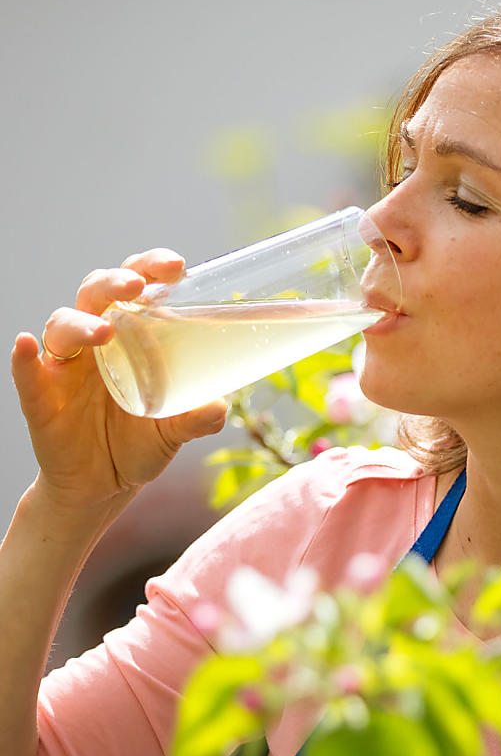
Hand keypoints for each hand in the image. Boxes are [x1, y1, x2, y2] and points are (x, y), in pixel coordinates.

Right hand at [11, 249, 227, 510]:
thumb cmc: (139, 444)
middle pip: (95, 293)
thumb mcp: (173, 433)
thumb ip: (196, 419)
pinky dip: (24, 359)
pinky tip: (26, 347)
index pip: (134, 285)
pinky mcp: (41, 398)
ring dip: (81, 323)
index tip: (177, 267)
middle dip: (114, 281)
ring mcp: (64, 368)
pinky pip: (28, 373)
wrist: (104, 487)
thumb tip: (221, 407)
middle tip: (138, 285)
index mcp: (128, 335)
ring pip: (62, 327)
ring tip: (104, 333)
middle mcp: (93, 342)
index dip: (150, 267)